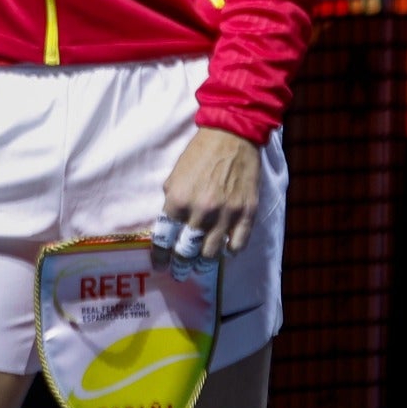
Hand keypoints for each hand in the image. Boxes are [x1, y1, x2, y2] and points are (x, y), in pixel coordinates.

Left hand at [153, 127, 260, 280]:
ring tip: (200, 264)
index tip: (159, 266)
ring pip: (210, 255)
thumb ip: (171, 203)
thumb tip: (169, 228)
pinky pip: (237, 245)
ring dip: (203, 262)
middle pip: (186, 252)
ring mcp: (226, 214)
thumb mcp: (174, 176)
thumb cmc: (199, 154)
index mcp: (177, 201)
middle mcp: (200, 212)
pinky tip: (225, 250)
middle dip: (180, 266)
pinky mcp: (246, 213)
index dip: (160, 258)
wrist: (232, 135)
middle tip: (179, 272)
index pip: (164, 240)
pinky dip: (229, 251)